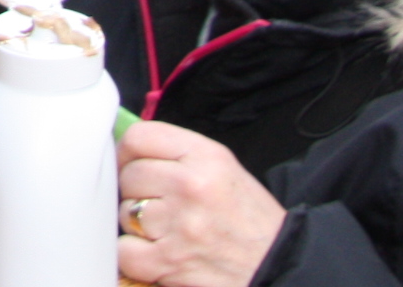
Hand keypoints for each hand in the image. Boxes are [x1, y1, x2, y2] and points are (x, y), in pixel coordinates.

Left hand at [117, 119, 286, 285]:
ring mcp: (179, 224)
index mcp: (205, 156)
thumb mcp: (223, 168)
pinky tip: (153, 251)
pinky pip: (125, 249)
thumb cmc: (250, 219)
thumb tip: (129, 149)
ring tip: (164, 228)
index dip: (128, 152)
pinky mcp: (170, 261)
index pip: (139, 137)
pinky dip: (133, 253)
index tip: (130, 163)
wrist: (278, 264)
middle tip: (157, 203)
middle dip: (136, 190)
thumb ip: (178, 154)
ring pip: (124, 211)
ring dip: (136, 223)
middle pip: (128, 175)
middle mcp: (191, 185)